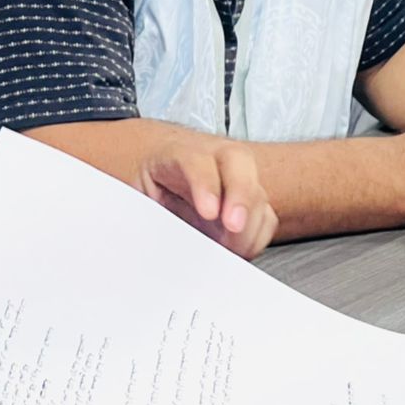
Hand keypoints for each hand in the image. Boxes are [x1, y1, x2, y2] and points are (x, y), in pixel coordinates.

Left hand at [137, 137, 278, 258]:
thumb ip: (148, 212)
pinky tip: (240, 250)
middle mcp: (216, 157)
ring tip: (232, 251)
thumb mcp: (138, 194)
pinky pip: (266, 216)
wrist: (165, 169)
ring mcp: (238, 175)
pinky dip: (257, 236)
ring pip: (257, 191)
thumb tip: (154, 243)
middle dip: (241, 196)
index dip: (205, 185)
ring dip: (249, 225)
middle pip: (239, 164)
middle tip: (234, 227)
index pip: (196, 161)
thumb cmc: (152, 185)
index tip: (208, 213)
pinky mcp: (251, 198)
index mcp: (180, 153)